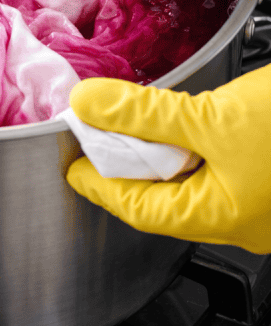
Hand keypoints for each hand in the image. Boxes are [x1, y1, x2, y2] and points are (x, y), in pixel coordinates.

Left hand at [65, 68, 270, 253]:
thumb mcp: (211, 117)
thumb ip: (144, 113)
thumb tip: (89, 104)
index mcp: (223, 219)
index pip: (141, 210)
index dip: (101, 186)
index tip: (74, 169)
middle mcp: (242, 222)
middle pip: (165, 201)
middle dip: (127, 172)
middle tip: (95, 143)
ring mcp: (259, 204)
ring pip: (193, 186)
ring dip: (159, 160)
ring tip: (130, 130)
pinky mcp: (267, 179)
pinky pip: (216, 173)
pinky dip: (189, 154)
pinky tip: (180, 129)